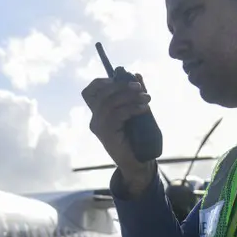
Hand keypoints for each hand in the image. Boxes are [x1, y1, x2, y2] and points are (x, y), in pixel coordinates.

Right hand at [81, 73, 155, 194]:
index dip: (102, 82)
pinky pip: (117, 114)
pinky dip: (131, 108)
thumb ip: (134, 95)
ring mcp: (98, 126)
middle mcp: (95, 118)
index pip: (90, 91)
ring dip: (129, 97)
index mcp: (99, 112)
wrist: (138, 161)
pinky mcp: (105, 133)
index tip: (118, 79)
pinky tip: (143, 109)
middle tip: (139, 87)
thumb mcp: (135, 111)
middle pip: (102, 94)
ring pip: (109, 103)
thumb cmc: (137, 136)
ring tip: (146, 98)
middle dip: (121, 86)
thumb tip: (137, 75)